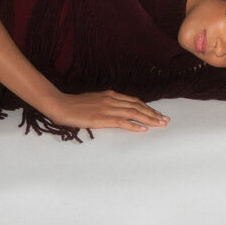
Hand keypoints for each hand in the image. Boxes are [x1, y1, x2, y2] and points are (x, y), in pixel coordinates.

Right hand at [45, 90, 169, 132]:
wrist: (60, 104)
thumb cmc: (74, 105)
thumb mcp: (94, 100)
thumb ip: (106, 103)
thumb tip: (117, 109)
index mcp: (110, 95)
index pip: (135, 101)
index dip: (148, 108)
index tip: (158, 114)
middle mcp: (112, 100)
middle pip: (138, 106)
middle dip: (153, 114)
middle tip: (165, 120)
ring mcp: (107, 108)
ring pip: (133, 113)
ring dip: (149, 119)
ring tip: (160, 124)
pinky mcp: (101, 118)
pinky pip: (121, 122)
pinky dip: (134, 125)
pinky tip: (143, 129)